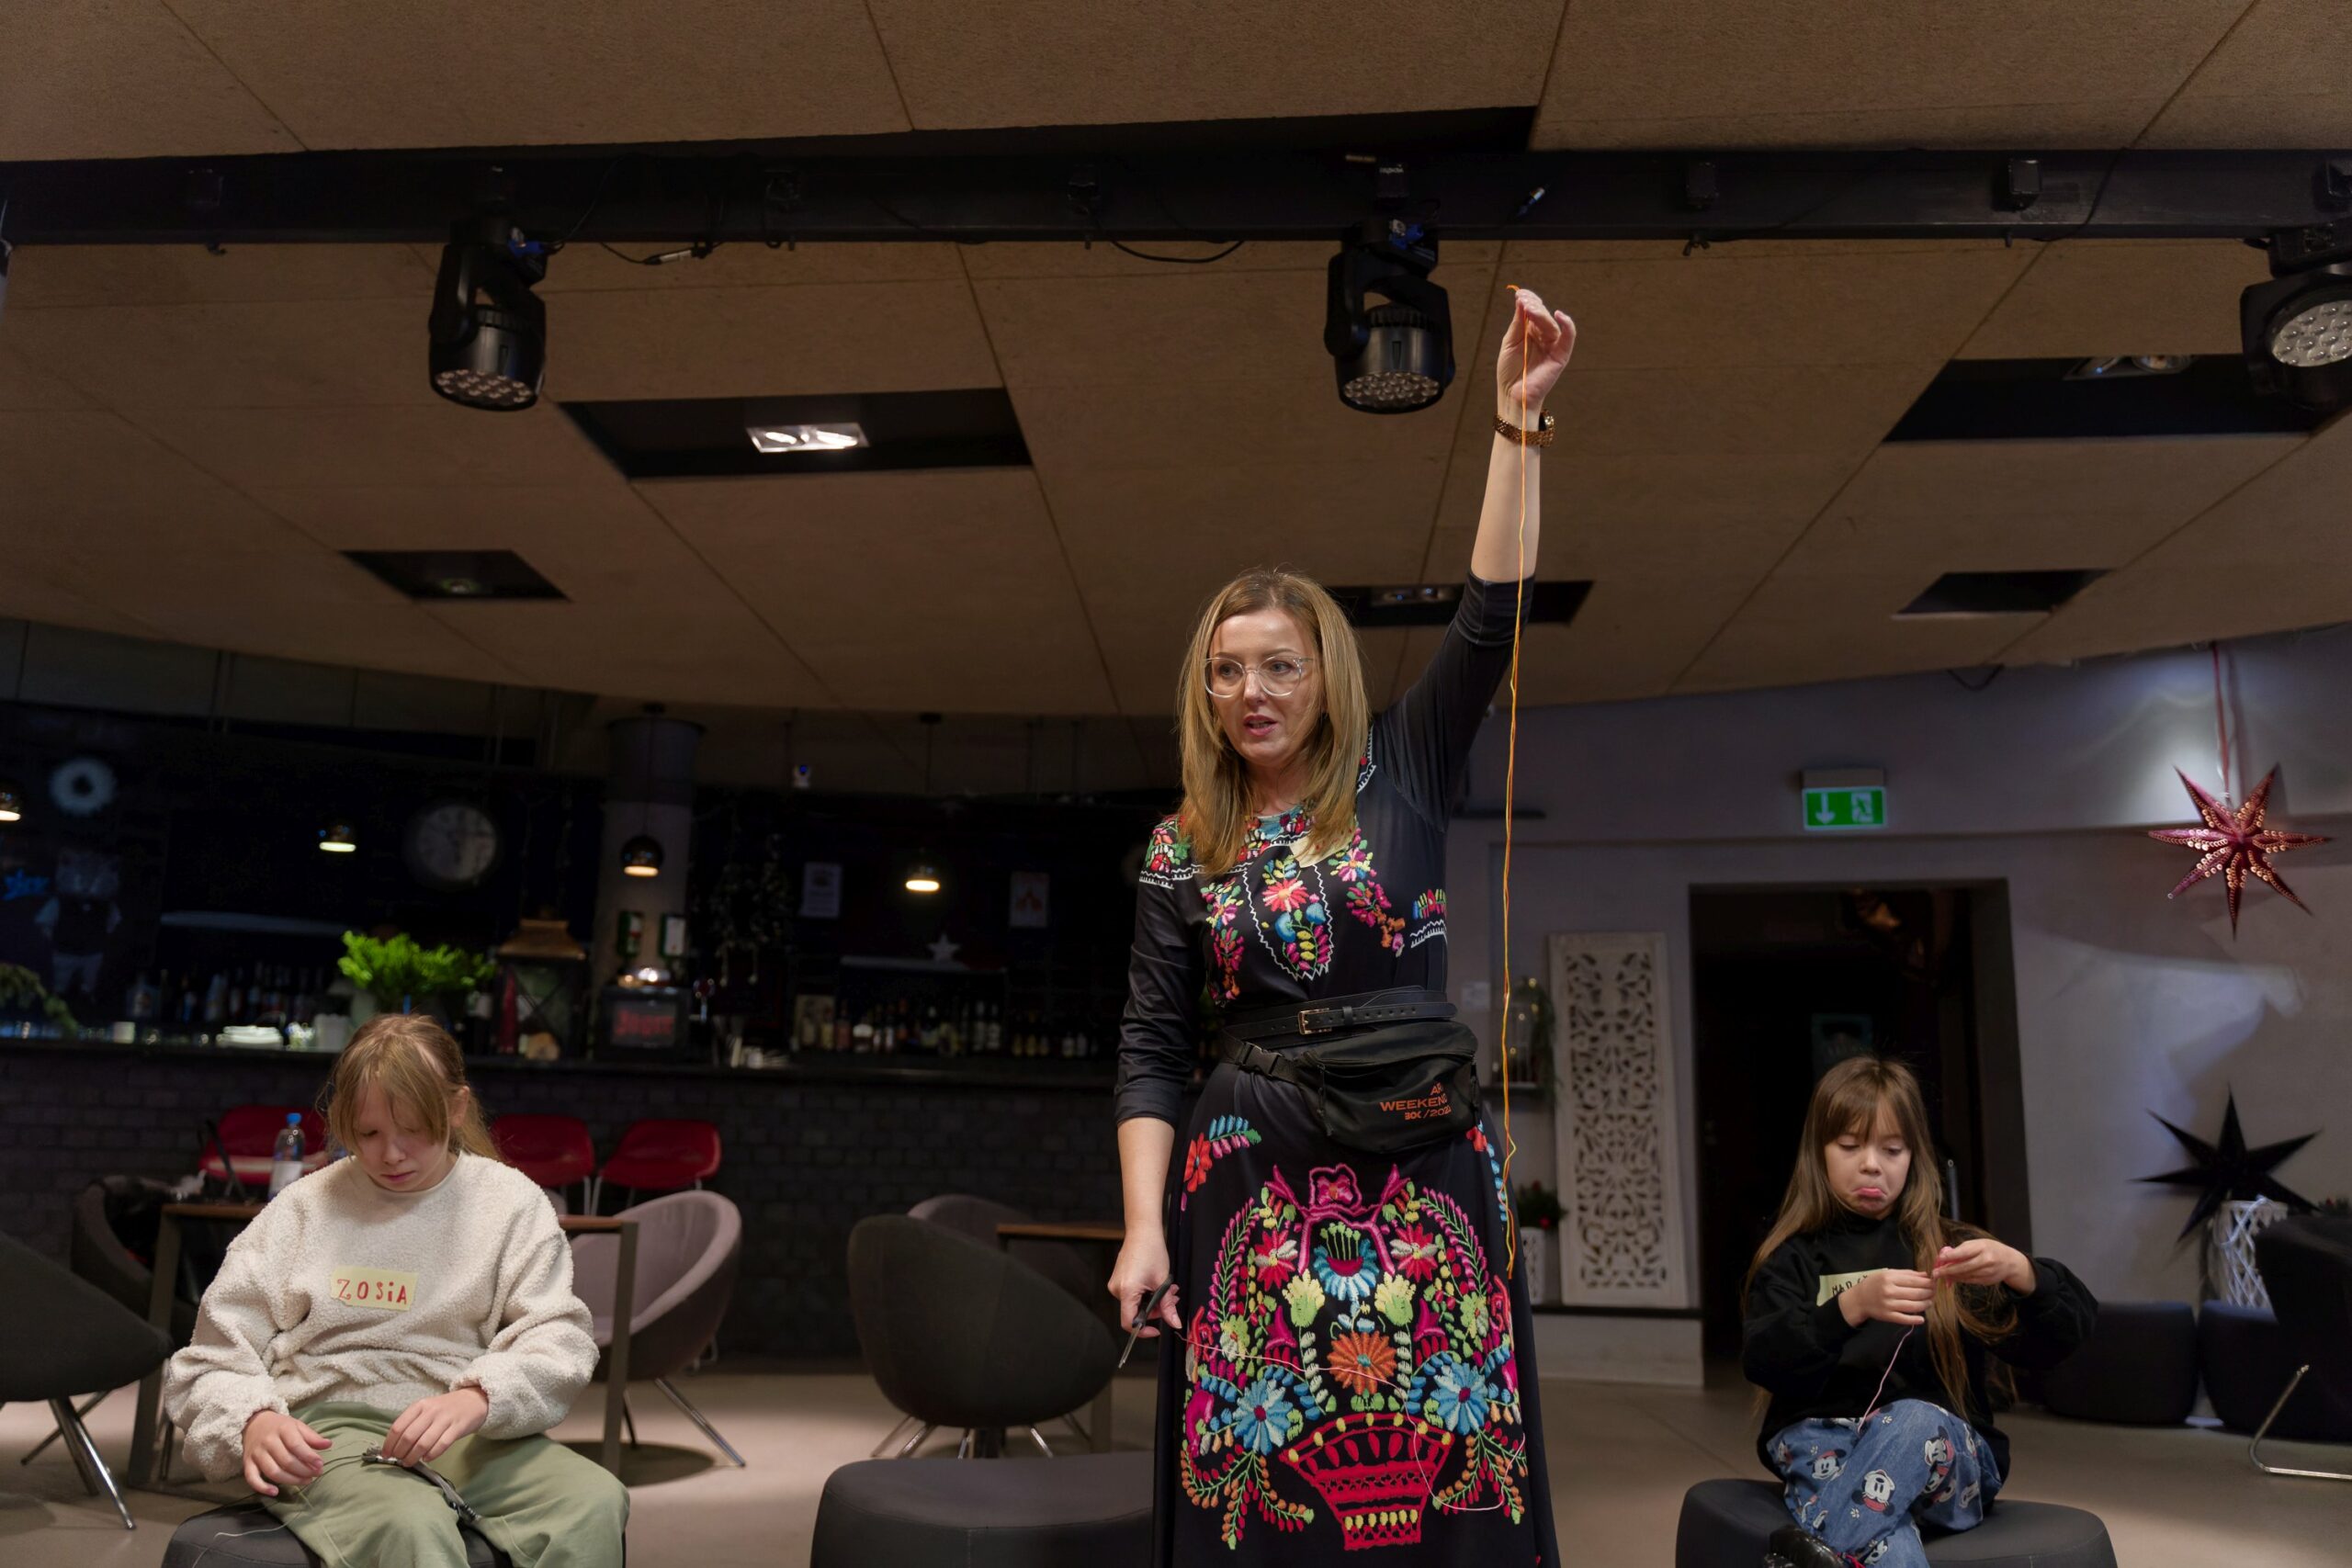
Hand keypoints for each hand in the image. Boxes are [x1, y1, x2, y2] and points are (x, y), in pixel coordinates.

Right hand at [242, 1409, 331, 1496]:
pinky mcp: (247, 1463)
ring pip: (272, 1471)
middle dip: (303, 1471)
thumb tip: (328, 1445)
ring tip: (305, 1481)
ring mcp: (257, 1453)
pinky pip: (252, 1478)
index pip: (296, 1445)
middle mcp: (268, 1441)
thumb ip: (312, 1436)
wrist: (253, 1423)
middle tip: (316, 1474)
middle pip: (286, 1461)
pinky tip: (275, 1492)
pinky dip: (262, 1487)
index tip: (320, 1465)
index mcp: (283, 1429)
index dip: (309, 1457)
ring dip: (290, 1480)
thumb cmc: (280, 1426)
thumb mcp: (297, 1425)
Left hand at [380, 1387, 489, 1465]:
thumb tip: (395, 1445)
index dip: (389, 1443)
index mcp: (419, 1406)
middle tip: (399, 1460)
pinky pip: (441, 1445)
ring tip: (409, 1463)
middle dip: (400, 1452)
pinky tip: (426, 1459)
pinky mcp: (458, 1428)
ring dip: (413, 1457)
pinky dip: (431, 1455)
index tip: (386, 1455)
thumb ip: (412, 1422)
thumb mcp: (426, 1409)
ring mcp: (445, 1419)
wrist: (474, 1400)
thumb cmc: (445, 1408)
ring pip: (423, 1443)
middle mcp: (431, 1411)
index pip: (398, 1427)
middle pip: (409, 1436)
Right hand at [1107, 1229, 1181, 1341]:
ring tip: (1169, 1289)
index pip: (1130, 1322)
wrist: (1142, 1231)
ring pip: (1136, 1302)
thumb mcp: (1163, 1281)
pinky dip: (1146, 1293)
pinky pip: (1132, 1294)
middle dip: (1156, 1310)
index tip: (1157, 1329)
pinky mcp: (1118, 1279)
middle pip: (1135, 1312)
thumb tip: (1175, 1323)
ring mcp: (1116, 1283)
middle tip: (1172, 1300)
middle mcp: (1116, 1289)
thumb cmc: (1152, 1251)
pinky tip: (1158, 1283)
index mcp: (1126, 1291)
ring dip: (1154, 1300)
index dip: (1143, 1330)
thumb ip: (1168, 1306)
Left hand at [1497, 286, 1576, 416]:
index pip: (1533, 312)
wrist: (1512, 395)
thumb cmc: (1509, 371)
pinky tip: (1559, 315)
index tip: (1520, 294)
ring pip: (1551, 324)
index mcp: (1530, 332)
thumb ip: (1517, 323)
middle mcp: (1543, 336)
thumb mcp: (1510, 343)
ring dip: (1542, 314)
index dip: (1529, 301)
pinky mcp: (1561, 355)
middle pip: (1542, 316)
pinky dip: (1567, 325)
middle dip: (1533, 306)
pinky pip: (1568, 337)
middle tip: (1524, 300)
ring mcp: (1553, 345)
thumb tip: (1521, 300)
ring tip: (1530, 307)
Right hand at [1838, 1268, 1934, 1327]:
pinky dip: (1914, 1320)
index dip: (1927, 1282)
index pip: (1914, 1281)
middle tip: (1934, 1293)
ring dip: (1925, 1305)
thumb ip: (1906, 1274)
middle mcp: (1889, 1291)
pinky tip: (1922, 1319)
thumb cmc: (1874, 1284)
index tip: (1934, 1283)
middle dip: (1929, 1293)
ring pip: (1913, 1306)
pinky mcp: (1888, 1316)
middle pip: (1916, 1293)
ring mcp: (1889, 1305)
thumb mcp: (1887, 1274)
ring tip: (1930, 1302)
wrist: (1859, 1299)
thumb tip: (1925, 1275)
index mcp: (1889, 1278)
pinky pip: (1904, 1319)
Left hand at [1934, 1238, 2034, 1293]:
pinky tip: (1952, 1278)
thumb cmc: (1990, 1249)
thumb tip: (1945, 1256)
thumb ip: (1962, 1249)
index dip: (1950, 1256)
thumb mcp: (1978, 1243)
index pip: (1963, 1252)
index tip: (1939, 1258)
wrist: (2010, 1262)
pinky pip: (1970, 1281)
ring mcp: (1988, 1272)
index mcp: (1983, 1247)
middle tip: (1935, 1272)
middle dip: (1947, 1270)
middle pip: (1963, 1267)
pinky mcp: (1988, 1281)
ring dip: (1951, 1276)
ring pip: (1966, 1276)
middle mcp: (1986, 1260)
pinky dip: (1960, 1279)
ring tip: (1940, 1275)